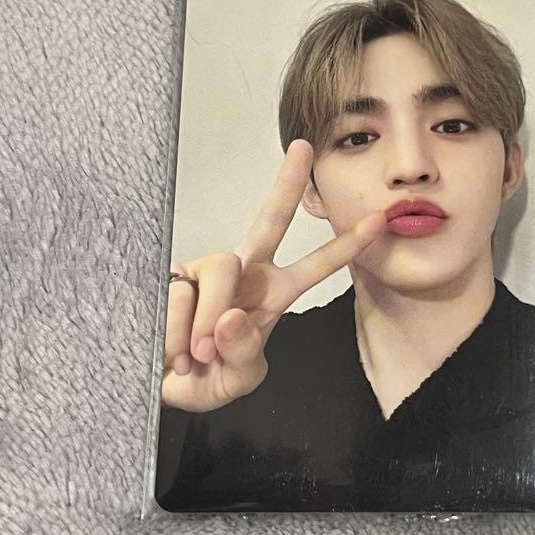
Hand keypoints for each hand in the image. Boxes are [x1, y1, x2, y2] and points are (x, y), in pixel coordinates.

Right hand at [161, 139, 385, 411]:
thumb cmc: (203, 378)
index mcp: (270, 295)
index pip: (314, 268)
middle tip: (303, 149)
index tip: (379, 221)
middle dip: (286, 184)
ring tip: (196, 356)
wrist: (155, 386)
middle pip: (268, 221)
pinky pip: (179, 297)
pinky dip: (176, 334)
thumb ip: (243, 354)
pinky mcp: (170, 275)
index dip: (345, 246)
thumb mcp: (235, 379)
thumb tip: (233, 317)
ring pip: (221, 271)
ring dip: (208, 322)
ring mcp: (204, 271)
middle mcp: (242, 273)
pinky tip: (169, 349)